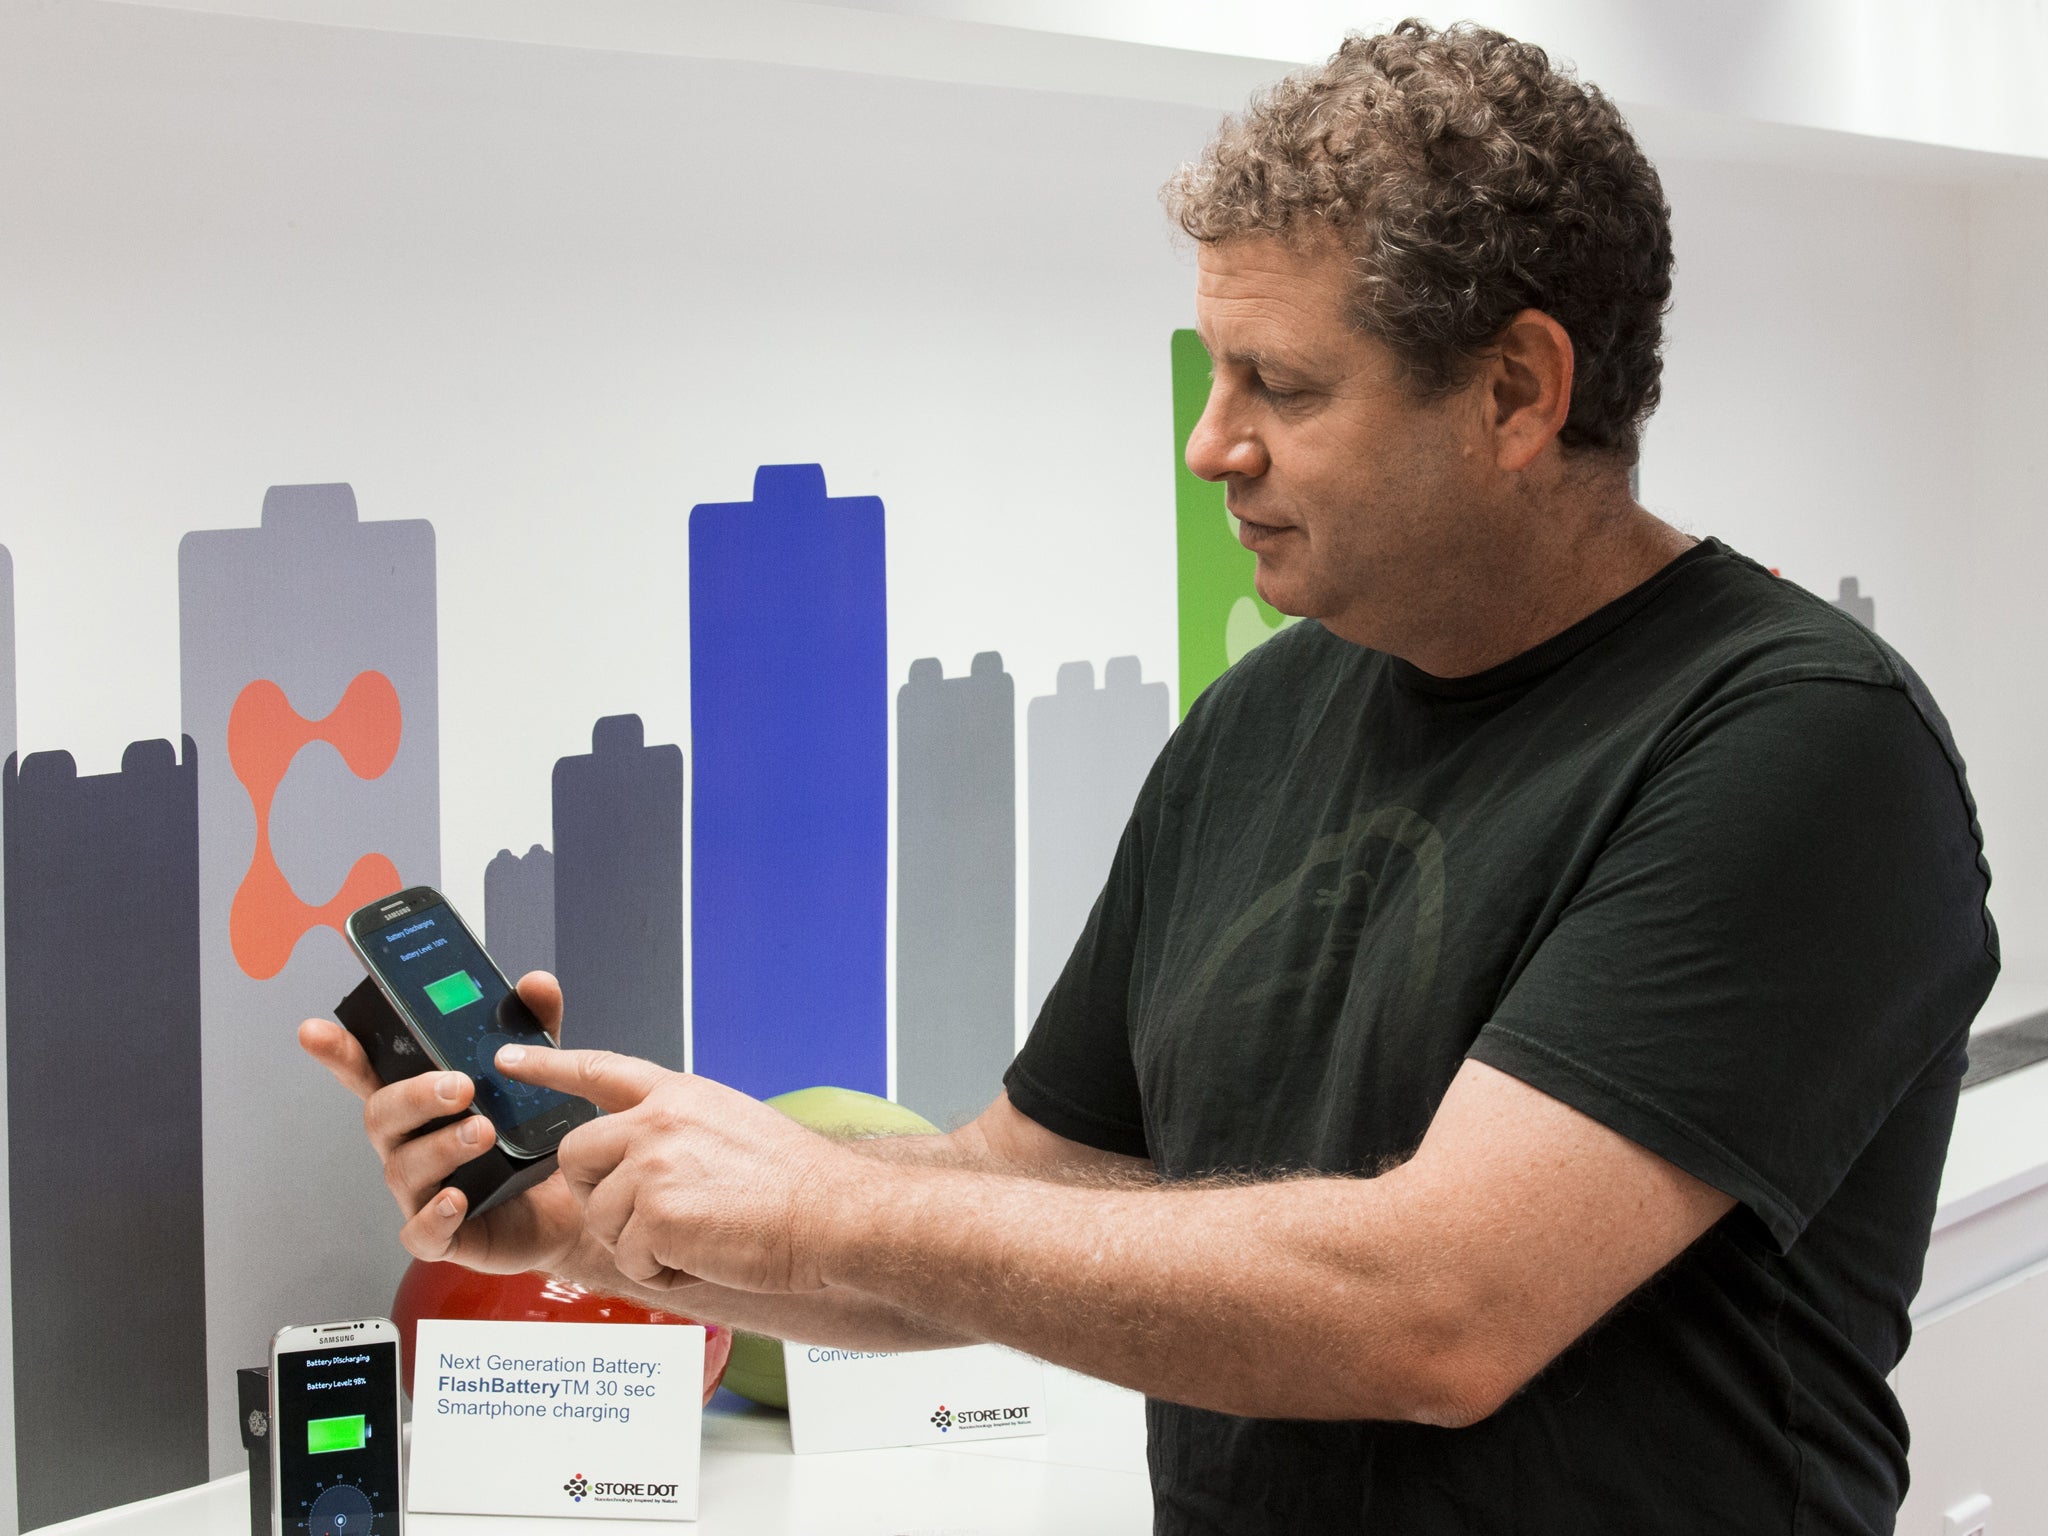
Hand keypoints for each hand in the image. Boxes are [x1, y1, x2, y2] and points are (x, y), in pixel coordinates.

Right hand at [298, 972, 587, 1275]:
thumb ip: (536, 1027)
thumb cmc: (540, 1137)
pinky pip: (422, 1232)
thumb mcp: (544, 1074)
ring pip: (403, 1167)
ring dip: (441, 1146)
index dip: (340, 1053)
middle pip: (382, 1115)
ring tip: (484, 1132)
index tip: (314, 1031)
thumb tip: (535, 982)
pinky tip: (457, 1199)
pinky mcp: (447, 1235)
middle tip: (461, 1085)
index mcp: (423, 1102)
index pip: (370, 1073)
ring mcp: (423, 1191)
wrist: (580, 1201)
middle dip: (414, 1096)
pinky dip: (435, 1216)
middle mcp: (413, 1144)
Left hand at [498, 1047, 853, 1294]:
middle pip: (575, 1156)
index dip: (550, 1063)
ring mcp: (653, 1164)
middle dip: (596, 1196)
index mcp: (680, 1095)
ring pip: (600, 1217)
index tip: (509, 1058)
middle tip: (648, 1218)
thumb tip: (648, 1157)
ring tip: (698, 1239)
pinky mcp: (655, 1214)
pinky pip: (627, 1258)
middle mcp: (658, 1120)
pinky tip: (704, 1257)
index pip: (601, 1069)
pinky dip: (660, 1272)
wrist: (835, 1215)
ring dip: (639, 1244)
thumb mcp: (732, 1127)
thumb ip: (681, 1132)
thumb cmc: (796, 1186)